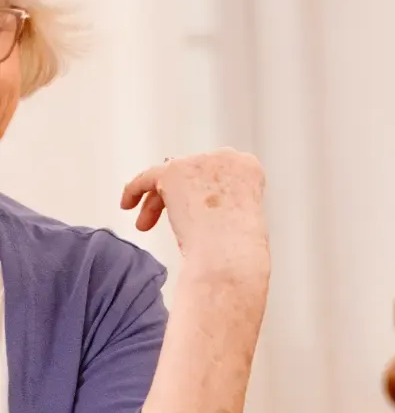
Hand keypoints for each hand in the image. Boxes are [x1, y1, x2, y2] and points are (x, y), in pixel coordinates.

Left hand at [121, 148, 269, 280]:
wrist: (229, 255)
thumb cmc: (239, 247)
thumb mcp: (243, 215)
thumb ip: (225, 200)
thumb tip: (195, 199)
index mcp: (249, 166)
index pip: (220, 170)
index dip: (206, 189)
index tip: (198, 207)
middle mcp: (224, 157)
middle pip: (193, 171)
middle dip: (179, 194)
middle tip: (173, 218)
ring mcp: (198, 162)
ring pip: (169, 177)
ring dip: (157, 200)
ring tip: (148, 224)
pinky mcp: (173, 171)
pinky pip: (147, 177)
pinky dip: (134, 190)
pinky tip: (129, 204)